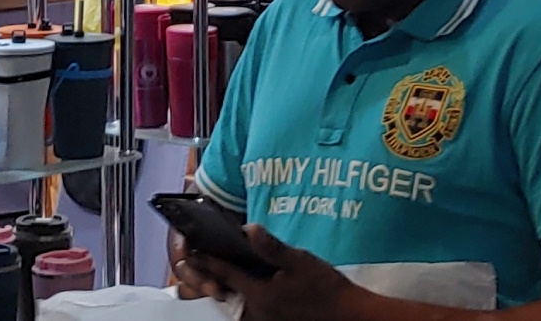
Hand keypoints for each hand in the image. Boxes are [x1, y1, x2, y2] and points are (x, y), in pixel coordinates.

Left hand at [177, 224, 366, 320]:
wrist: (348, 315)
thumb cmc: (327, 290)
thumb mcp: (300, 261)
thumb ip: (272, 247)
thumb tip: (249, 230)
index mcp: (260, 294)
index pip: (226, 274)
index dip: (208, 262)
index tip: (193, 253)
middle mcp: (258, 312)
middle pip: (227, 294)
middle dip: (212, 279)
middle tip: (197, 266)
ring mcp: (266, 320)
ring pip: (238, 304)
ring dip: (228, 290)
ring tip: (218, 276)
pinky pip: (251, 311)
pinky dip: (244, 299)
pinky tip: (251, 288)